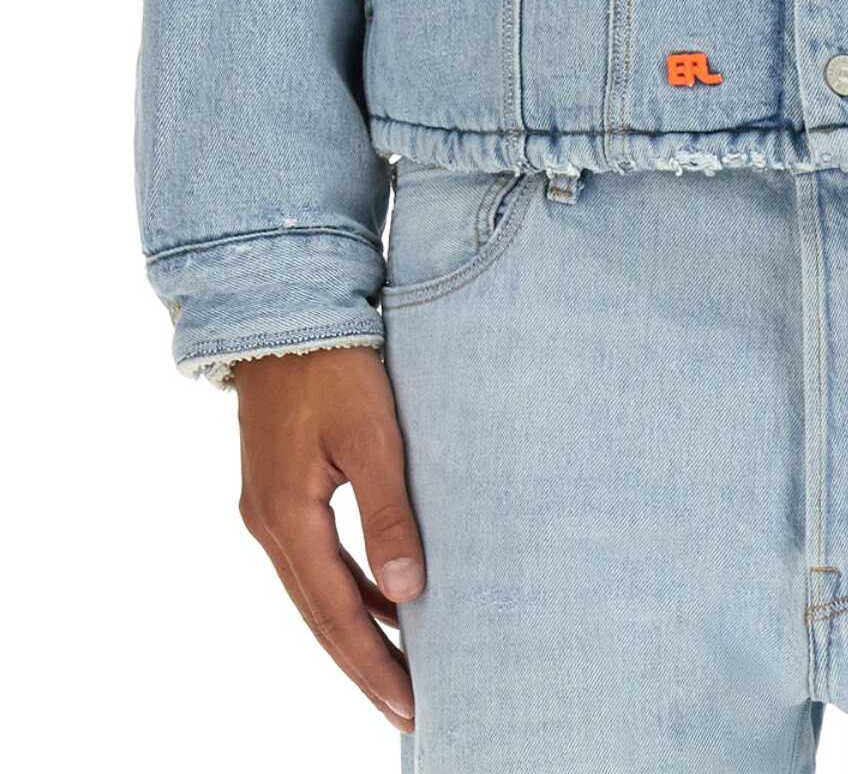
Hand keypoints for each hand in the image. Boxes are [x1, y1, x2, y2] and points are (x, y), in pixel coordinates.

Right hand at [232, 347, 422, 733]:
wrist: (284, 311)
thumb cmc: (333, 365)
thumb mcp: (372, 435)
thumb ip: (388, 513)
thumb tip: (407, 591)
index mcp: (286, 517)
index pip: (335, 613)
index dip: (373, 662)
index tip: (408, 703)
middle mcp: (269, 522)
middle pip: (319, 614)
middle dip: (364, 663)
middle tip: (408, 707)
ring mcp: (270, 507)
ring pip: (315, 589)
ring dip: (355, 629)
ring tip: (400, 667)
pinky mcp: (281, 488)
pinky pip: (315, 558)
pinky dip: (347, 587)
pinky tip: (381, 598)